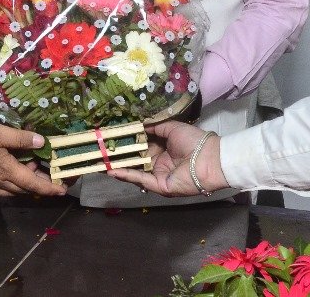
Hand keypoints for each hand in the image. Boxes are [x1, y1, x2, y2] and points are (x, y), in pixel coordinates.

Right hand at [0, 117, 64, 197]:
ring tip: (30, 169)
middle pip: (23, 189)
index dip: (49, 188)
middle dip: (38, 185)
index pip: (33, 184)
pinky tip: (9, 172)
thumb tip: (42, 143)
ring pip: (11, 190)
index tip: (63, 190)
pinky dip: (10, 184)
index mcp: (5, 170)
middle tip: (49, 175)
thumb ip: (19, 138)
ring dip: (24, 184)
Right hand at [108, 121, 227, 196]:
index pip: (142, 146)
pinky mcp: (159, 185)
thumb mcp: (172, 128)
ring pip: (134, 170)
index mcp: (163, 150)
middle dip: (119, 155)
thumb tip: (138, 123)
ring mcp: (158, 175)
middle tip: (101, 149)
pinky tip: (112, 170)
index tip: (113, 136)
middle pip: (135, 159)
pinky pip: (140, 179)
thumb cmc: (194, 141)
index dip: (128, 142)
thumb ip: (155, 126)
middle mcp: (158, 163)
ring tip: (100, 160)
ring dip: (118, 166)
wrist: (209, 158)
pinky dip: (126, 175)